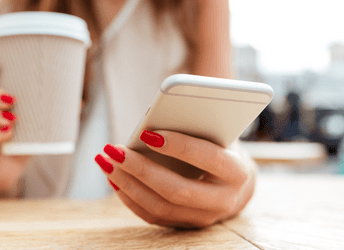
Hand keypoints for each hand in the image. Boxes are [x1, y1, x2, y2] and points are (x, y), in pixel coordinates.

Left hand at [95, 130, 255, 227]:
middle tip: (115, 150)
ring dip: (128, 184)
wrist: (235, 181)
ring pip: (160, 207)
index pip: (208, 158)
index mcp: (237, 172)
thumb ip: (195, 124)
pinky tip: (113, 178)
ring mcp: (203, 218)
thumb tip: (152, 117)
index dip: (179, 145)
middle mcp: (223, 200)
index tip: (147, 133)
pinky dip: (129, 196)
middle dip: (141, 169)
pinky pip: (152, 216)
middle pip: (177, 190)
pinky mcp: (184, 225)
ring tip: (106, 161)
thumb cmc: (221, 145)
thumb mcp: (217, 131)